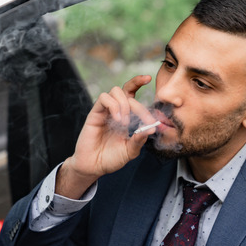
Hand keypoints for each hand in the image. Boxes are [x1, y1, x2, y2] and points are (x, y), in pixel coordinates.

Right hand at [56, 75, 158, 198]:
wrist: (93, 166)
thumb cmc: (110, 158)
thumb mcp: (130, 150)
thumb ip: (140, 139)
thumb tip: (152, 128)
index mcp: (125, 115)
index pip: (132, 93)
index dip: (138, 83)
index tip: (149, 79)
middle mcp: (114, 110)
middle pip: (127, 91)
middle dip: (139, 106)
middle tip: (146, 121)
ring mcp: (104, 111)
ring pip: (115, 91)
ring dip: (124, 105)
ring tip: (125, 123)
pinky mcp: (94, 113)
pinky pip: (104, 99)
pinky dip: (114, 106)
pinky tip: (118, 120)